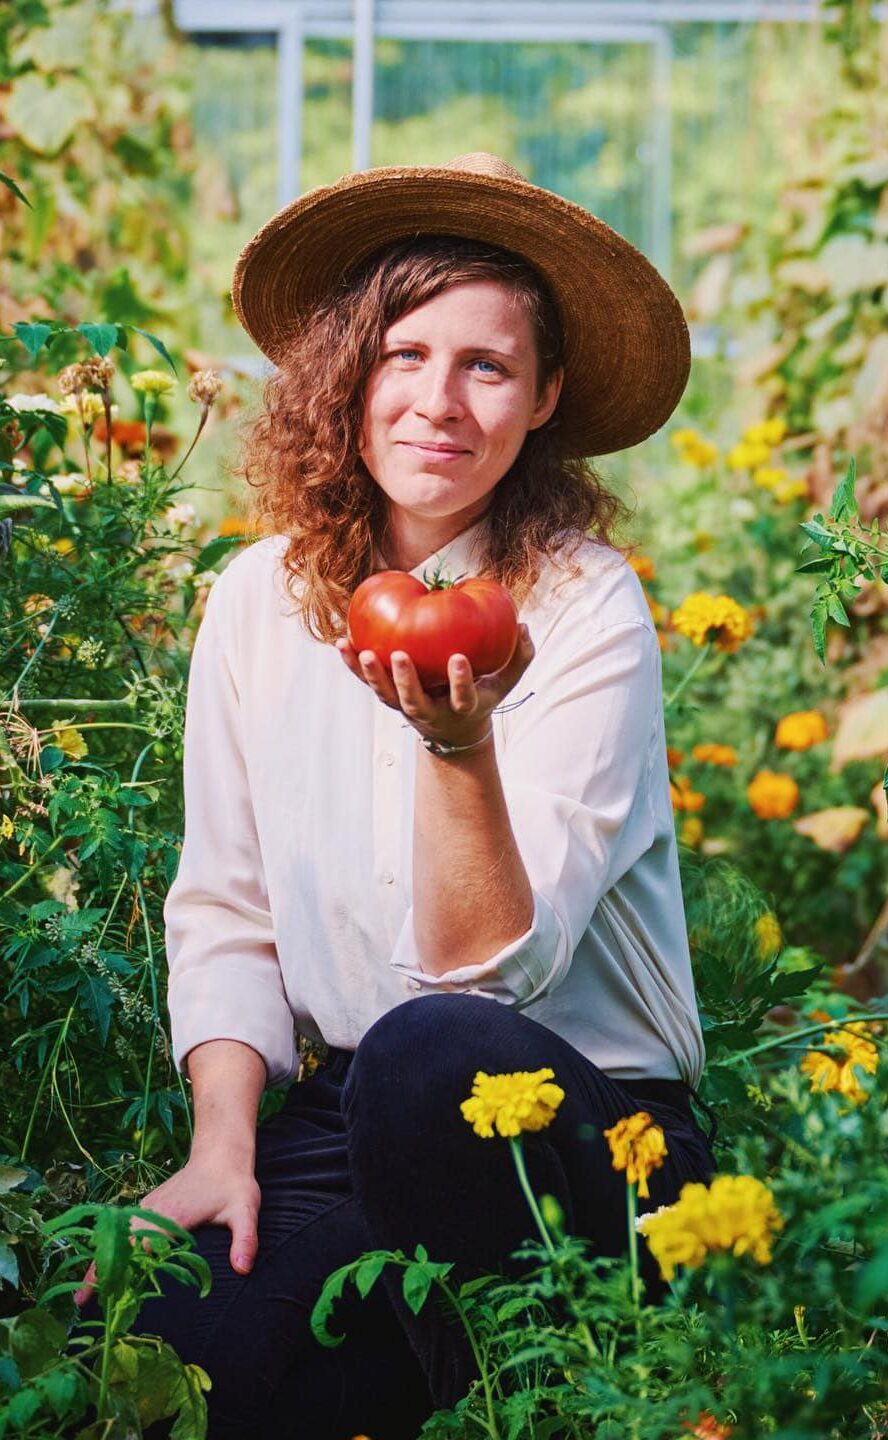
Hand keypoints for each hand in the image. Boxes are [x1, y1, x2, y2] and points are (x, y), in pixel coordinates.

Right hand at [73, 1150, 260, 1307]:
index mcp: (171, 1217)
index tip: (110, 1297)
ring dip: (99, 1260)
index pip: (140, 1248)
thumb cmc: (233, 1184)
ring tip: (83, 1294)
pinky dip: (107, 1248)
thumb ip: (245, 1240)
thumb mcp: (245, 1211)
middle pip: (118, 1243)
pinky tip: (102, 1269)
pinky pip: (120, 1229)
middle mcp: (152, 1211)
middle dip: (100, 1270)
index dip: (124, 1272)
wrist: (220, 1153)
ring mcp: (146, 1207)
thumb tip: (243, 1270)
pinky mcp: (145, 1206)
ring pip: (114, 1235)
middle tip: (81, 1302)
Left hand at [335, 623, 534, 748]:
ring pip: (387, 696)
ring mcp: (407, 707)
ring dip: (373, 676)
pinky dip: (353, 666)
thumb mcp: (505, 681)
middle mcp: (431, 712)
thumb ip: (518, 657)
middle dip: (406, 682)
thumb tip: (525, 626)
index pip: (462, 698)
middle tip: (399, 656)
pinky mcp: (389, 699)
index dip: (460, 682)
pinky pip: (368, 683)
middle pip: (414, 702)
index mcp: (461, 708)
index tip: (458, 660)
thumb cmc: (482, 693)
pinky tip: (342, 643)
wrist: (453, 731)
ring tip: (361, 652)